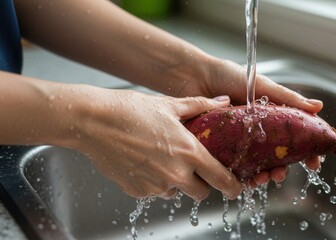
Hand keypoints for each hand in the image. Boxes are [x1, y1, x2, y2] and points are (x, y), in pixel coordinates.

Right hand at [71, 88, 241, 199]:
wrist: (94, 122)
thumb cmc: (131, 111)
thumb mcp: (170, 105)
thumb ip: (201, 106)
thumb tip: (222, 102)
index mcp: (188, 152)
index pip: (221, 179)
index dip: (232, 186)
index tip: (235, 187)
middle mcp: (174, 174)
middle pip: (201, 193)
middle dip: (202, 183)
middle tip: (194, 168)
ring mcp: (155, 186)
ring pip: (176, 193)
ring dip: (176, 182)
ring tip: (163, 159)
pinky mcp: (137, 191)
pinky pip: (154, 192)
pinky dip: (155, 182)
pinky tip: (145, 162)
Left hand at [175, 58, 322, 186]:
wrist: (194, 77)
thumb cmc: (227, 76)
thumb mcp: (261, 85)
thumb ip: (288, 98)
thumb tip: (318, 106)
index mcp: (271, 114)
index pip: (295, 135)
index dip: (307, 150)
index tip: (315, 163)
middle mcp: (258, 129)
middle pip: (277, 154)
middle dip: (283, 168)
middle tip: (281, 174)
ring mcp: (240, 138)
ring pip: (258, 163)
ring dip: (264, 174)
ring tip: (263, 178)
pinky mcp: (222, 146)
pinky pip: (235, 165)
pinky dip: (243, 175)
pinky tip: (246, 180)